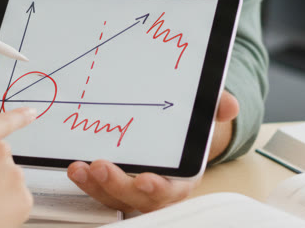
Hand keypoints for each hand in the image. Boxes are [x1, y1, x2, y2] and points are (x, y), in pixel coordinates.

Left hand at [65, 91, 238, 212]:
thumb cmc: (188, 129)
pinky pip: (100, 190)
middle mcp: (156, 190)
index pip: (171, 190)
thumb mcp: (204, 116)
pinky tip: (75, 167)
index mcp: (182, 178)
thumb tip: (229, 105)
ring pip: (113, 198)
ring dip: (95, 186)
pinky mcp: (113, 184)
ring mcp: (132, 190)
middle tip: (100, 166)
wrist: (174, 132)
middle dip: (117, 186)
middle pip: (136, 200)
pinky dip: (87, 182)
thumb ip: (214, 108)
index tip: (145, 179)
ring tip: (78, 167)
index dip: (158, 188)